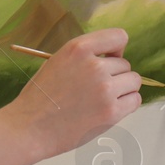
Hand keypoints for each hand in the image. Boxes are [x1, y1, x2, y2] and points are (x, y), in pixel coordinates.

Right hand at [3, 28, 142, 159]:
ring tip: (102, 99)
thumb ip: (84, 56)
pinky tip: (109, 109)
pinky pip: (134, 100)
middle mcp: (95, 66)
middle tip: (94, 89)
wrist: (29, 127)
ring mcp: (105, 89)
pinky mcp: (111, 112)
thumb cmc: (40, 97)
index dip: (116, 48)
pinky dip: (126, 104)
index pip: (118, 36)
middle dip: (114, 75)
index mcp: (79, 49)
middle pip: (125, 64)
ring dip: (123, 89)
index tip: (109, 59)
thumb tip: (111, 58)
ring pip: (133, 81)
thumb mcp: (57, 61)